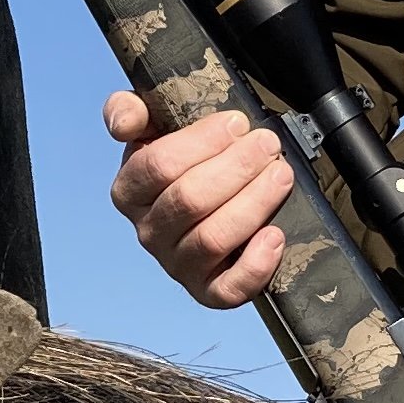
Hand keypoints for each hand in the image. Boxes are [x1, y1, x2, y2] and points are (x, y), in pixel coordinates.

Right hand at [105, 89, 294, 307]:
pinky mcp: (208, 291)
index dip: (201, 142)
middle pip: (188, 200)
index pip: (157, 166)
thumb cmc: (187, 159)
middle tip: (267, 145)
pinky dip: (254, 266)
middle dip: (236, 167)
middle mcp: (148, 232)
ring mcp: (178, 265)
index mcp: (130, 192)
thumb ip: (129, 111)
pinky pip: (227, 290)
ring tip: (280, 174)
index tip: (237, 123)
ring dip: (253, 203)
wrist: (215, 199)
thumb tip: (122, 125)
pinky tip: (274, 235)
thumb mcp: (153, 127)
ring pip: (212, 239)